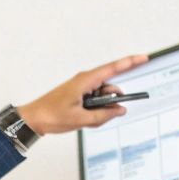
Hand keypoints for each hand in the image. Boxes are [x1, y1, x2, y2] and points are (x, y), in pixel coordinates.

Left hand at [16, 53, 149, 134]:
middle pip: (110, 88)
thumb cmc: (51, 115)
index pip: (113, 68)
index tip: (145, 58)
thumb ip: (104, 115)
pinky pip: (95, 103)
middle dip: (111, 103)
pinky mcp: (80, 96)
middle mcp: (86, 81)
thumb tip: (119, 110)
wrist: (33, 119)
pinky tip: (84, 120)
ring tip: (87, 121)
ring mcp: (83, 88)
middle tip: (107, 115)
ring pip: (103, 99)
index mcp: (86, 80)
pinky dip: (94, 113)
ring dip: (101, 111)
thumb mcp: (81, 119)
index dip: (130, 62)